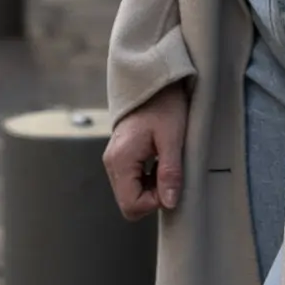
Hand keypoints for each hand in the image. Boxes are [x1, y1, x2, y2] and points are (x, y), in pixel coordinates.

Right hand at [102, 81, 188, 219]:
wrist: (153, 78)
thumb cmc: (164, 104)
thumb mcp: (172, 137)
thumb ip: (170, 172)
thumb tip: (170, 203)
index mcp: (121, 160)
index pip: (131, 205)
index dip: (154, 203)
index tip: (172, 184)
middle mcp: (112, 163)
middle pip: (129, 201)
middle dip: (153, 196)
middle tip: (171, 175)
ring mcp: (114, 159)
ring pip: (130, 192)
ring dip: (151, 187)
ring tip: (167, 164)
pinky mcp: (120, 155)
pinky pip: (131, 179)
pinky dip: (147, 178)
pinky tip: (161, 161)